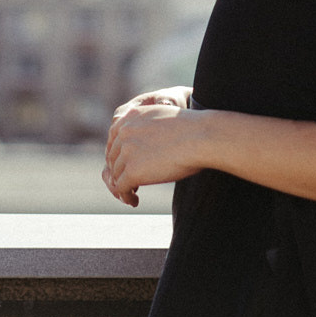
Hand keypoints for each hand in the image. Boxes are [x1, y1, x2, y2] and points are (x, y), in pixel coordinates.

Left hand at [102, 87, 197, 206]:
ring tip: (133, 194)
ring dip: (123, 186)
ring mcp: (127, 151)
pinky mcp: (132, 171)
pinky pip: (121, 188)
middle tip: (129, 184)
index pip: (114, 139)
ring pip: (116, 174)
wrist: (202, 136)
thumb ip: (147, 127)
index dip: (119, 156)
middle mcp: (125, 131)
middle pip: (113, 158)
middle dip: (120, 172)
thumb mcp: (163, 118)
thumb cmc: (192, 129)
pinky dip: (126, 196)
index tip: (127, 167)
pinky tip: (135, 201)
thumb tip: (145, 143)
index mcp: (131, 115)